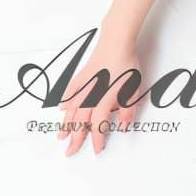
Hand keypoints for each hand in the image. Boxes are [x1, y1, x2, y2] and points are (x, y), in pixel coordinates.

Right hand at [57, 36, 140, 155]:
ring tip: (61, 136)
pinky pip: (70, 92)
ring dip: (66, 125)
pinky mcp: (81, 77)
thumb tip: (124, 127)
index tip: (97, 150)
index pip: (98, 126)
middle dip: (75, 139)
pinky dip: (65, 101)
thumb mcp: (134, 90)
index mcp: (104, 100)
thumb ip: (128, 111)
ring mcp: (83, 86)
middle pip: (80, 122)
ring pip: (71, 111)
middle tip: (70, 152)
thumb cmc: (126, 64)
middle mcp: (91, 96)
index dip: (97, 140)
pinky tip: (61, 109)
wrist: (116, 43)